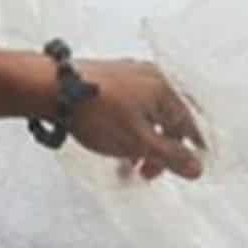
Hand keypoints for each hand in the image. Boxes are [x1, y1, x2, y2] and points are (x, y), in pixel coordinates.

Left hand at [70, 59, 206, 179]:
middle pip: (167, 121)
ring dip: (141, 143)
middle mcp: (150, 77)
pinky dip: (127, 128)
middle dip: (160, 151)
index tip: (187, 168)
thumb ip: (171, 157)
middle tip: (147, 173)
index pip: (188, 125)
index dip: (189, 150)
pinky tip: (114, 142)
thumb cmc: (96, 112)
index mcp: (164, 90)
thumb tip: (197, 167)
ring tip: (126, 163)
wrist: (50, 88)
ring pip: (146, 115)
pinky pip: (128, 107)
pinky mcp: (108, 78)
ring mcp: (128, 75)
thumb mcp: (139, 143)